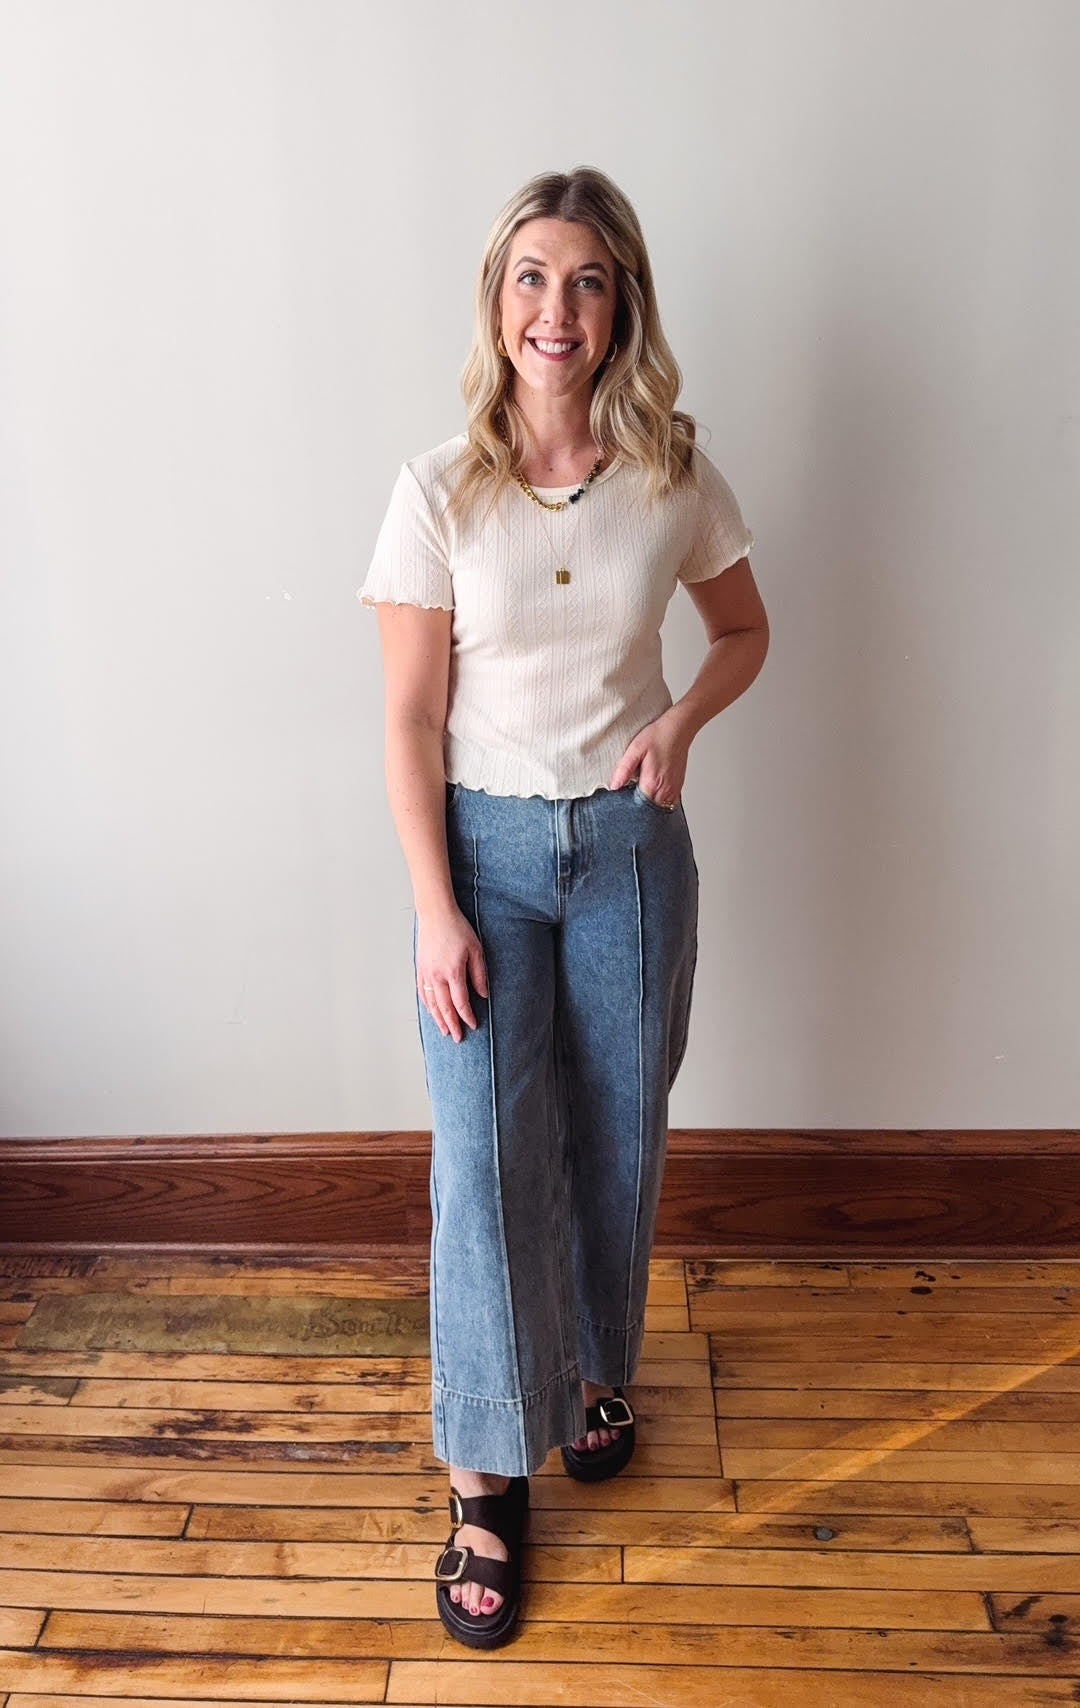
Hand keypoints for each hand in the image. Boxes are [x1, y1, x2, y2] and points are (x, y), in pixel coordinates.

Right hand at [417, 908, 488, 1042]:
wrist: (436, 915)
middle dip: (452, 1025)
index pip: (461, 1003)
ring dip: (438, 1019)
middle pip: (445, 1008)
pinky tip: (432, 1012)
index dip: (468, 1017)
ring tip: (445, 1031)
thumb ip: (479, 975)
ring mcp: (426, 973)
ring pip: (432, 1003)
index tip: (474, 1025)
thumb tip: (483, 995)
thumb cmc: (458, 929)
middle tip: (458, 1038)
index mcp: (453, 973)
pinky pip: (422, 993)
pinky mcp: (420, 969)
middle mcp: (437, 977)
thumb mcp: (476, 950)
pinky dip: (428, 1005)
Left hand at [609, 710, 689, 807]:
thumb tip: (614, 786)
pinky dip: (656, 799)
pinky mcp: (678, 788)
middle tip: (628, 795)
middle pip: (647, 810)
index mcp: (652, 783)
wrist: (678, 729)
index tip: (620, 800)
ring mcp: (673, 790)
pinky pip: (665, 802)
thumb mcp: (635, 750)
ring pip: (657, 807)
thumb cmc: (658, 736)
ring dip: (647, 803)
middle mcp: (665, 791)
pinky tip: (650, 789)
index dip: (627, 806)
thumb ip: (624, 770)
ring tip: (639, 791)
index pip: (637, 807)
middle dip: (637, 807)